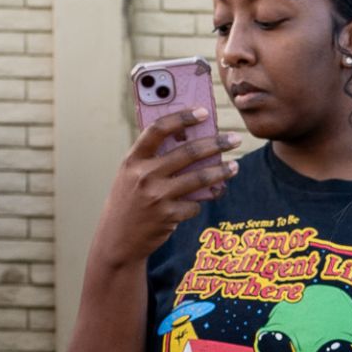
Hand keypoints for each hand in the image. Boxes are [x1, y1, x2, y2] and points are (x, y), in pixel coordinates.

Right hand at [88, 112, 240, 268]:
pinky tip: (205, 198)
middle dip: (216, 144)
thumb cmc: (129, 200)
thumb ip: (154, 158)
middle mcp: (144, 175)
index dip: (182, 117)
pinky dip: (202, 200)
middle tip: (235, 139)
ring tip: (234, 166)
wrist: (117, 239)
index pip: (158, 129)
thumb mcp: (131, 175)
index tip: (203, 111)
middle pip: (189, 152)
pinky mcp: (168, 216)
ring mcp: (157, 197)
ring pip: (199, 178)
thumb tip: (193, 139)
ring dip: (221, 171)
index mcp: (133, 159)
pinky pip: (195, 204)